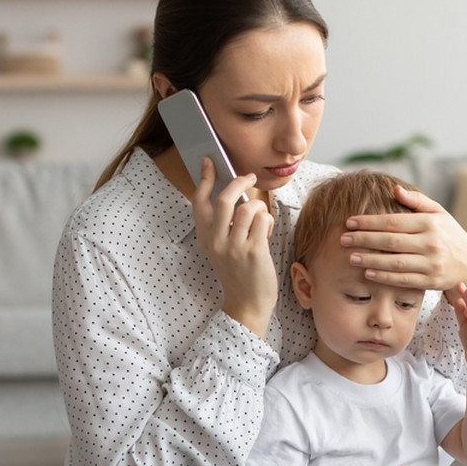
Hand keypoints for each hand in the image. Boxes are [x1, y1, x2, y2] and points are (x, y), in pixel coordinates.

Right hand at [192, 156, 276, 336]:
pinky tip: (266, 231)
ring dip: (259, 208)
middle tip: (248, 177)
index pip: (199, 202)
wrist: (248, 304)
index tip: (208, 161)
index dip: (204, 179)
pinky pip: (262, 220)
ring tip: (261, 219)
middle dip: (239, 182)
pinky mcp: (253, 251)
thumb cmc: (240, 272)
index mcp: (205, 239)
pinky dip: (267, 220)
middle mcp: (215, 241)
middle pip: (225, 199)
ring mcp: (234, 247)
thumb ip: (225, 225)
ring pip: (248, 207)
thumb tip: (237, 194)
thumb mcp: (223, 248)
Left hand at [341, 186, 466, 306]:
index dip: (369, 222)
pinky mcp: (431, 281)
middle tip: (343, 238)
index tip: (349, 222)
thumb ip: (416, 201)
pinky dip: (384, 277)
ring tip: (350, 257)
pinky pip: (403, 279)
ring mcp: (431, 263)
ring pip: (395, 262)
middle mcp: (431, 242)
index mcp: (430, 223)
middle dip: (364, 239)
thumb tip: (395, 190)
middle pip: (390, 241)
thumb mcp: (439, 213)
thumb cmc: (449, 235)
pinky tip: (368, 273)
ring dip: (370, 260)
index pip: (393, 221)